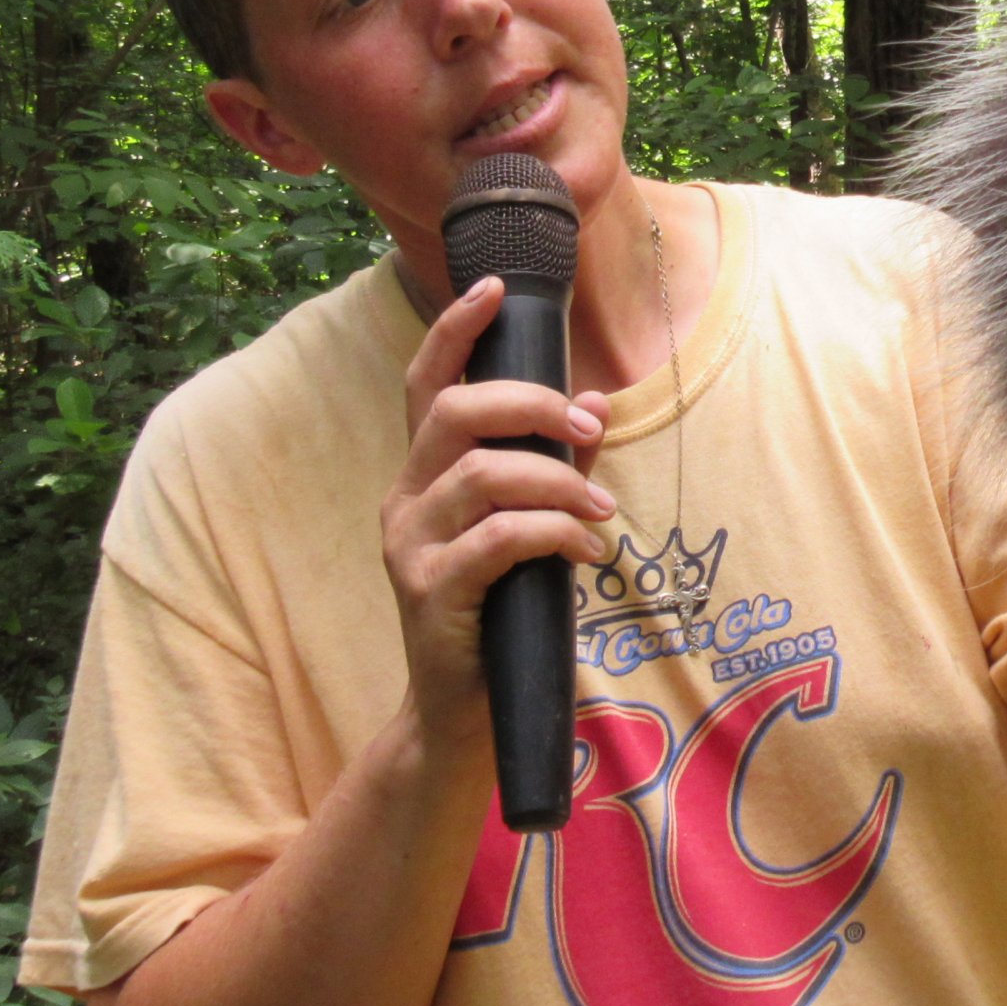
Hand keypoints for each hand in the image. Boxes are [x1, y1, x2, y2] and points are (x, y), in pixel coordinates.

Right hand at [382, 276, 614, 748]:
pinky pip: (496, 539)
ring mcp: (409, 547)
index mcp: (424, 476)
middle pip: (452, 413)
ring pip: (480, 475)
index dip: (454, 330)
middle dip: (530, 406)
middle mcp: (405, 501)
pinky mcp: (429, 593)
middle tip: (586, 430)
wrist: (467, 717)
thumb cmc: (506, 614)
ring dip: (557, 483)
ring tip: (601, 517)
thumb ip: (559, 470)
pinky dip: (552, 535)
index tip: (495, 288)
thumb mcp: (536, 531)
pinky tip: (587, 555)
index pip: (424, 384)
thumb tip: (595, 404)